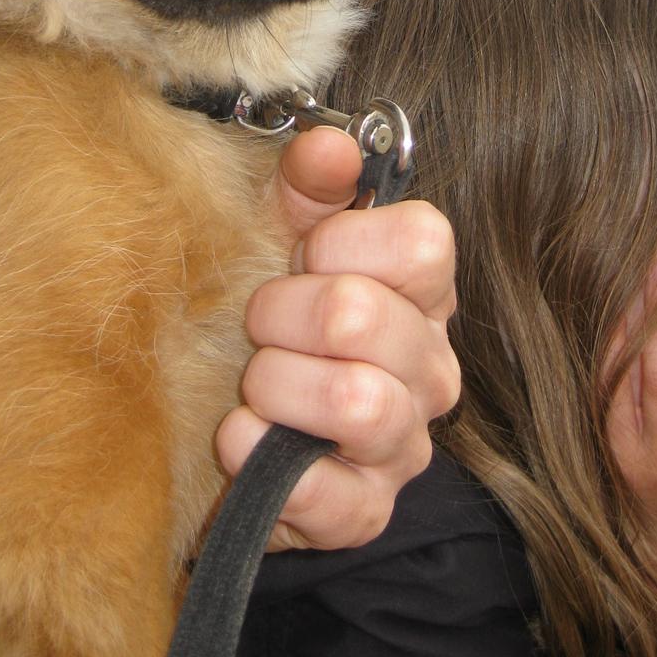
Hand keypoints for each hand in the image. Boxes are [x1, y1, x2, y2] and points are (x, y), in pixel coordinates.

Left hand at [215, 126, 458, 551]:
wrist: (225, 418)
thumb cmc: (269, 315)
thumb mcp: (279, 232)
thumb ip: (308, 183)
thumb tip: (331, 144)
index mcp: (422, 290)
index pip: (422, 243)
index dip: (338, 241)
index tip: (298, 256)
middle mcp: (431, 367)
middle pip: (361, 316)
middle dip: (279, 313)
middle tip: (256, 322)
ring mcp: (404, 443)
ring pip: (355, 402)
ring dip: (274, 384)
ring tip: (250, 382)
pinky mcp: (365, 512)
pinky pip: (330, 494)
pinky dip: (265, 460)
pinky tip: (238, 438)